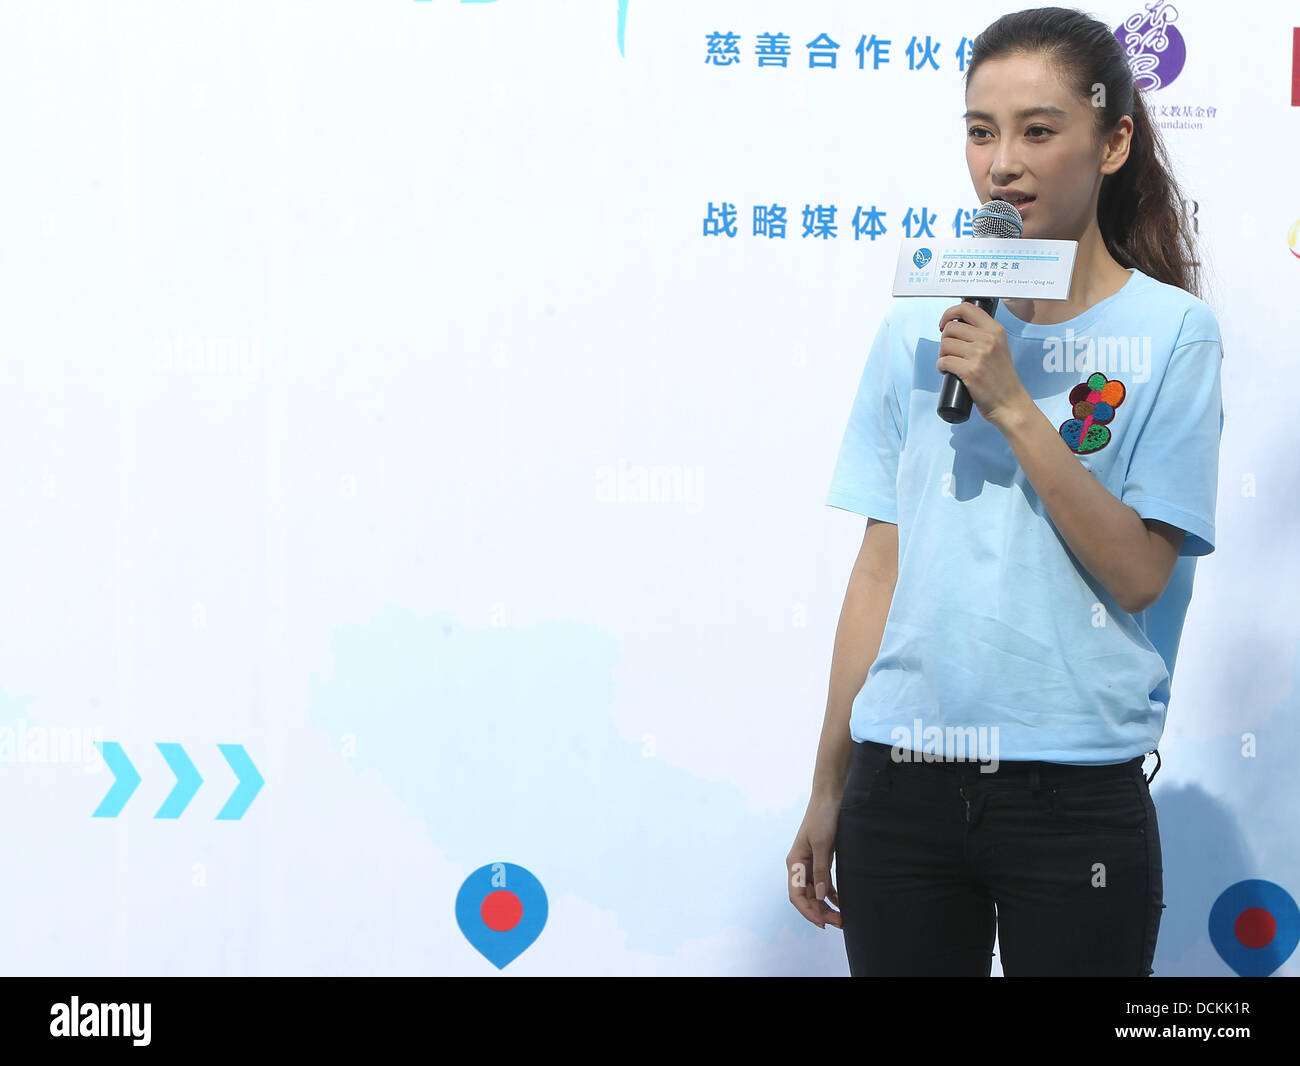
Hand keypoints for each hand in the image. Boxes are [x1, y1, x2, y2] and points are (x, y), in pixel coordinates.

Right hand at [786, 794, 842, 929]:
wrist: (831, 796)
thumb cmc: (823, 817)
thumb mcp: (823, 844)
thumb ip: (821, 871)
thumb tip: (820, 896)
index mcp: (796, 862)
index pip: (796, 895)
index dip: (808, 911)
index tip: (823, 923)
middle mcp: (801, 865)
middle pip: (807, 897)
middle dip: (820, 912)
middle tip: (839, 922)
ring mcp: (811, 863)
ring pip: (816, 892)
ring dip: (826, 906)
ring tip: (842, 918)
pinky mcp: (822, 859)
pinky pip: (824, 883)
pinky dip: (832, 895)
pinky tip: (842, 903)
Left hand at [936, 302, 1031, 430]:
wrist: (1009, 403)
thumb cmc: (1001, 378)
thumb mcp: (999, 347)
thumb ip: (983, 334)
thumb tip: (956, 327)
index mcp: (995, 330)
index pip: (966, 309)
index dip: (949, 314)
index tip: (943, 324)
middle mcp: (988, 339)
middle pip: (950, 328)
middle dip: (944, 340)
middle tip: (950, 353)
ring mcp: (979, 355)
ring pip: (945, 345)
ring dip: (942, 355)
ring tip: (950, 364)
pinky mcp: (970, 371)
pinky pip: (943, 361)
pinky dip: (941, 367)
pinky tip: (948, 372)